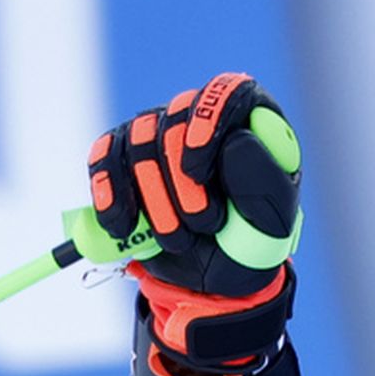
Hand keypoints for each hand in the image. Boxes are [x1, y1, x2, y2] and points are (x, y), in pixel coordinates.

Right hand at [87, 74, 302, 375]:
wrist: (212, 283)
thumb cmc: (250, 247)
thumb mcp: (271, 226)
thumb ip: (262, 181)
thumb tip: (237, 139)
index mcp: (248, 126)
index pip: (227, 92)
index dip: (207, 121)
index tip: (197, 168)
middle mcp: (200, 121)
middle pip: (175, 119)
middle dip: (181, 183)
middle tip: (202, 225)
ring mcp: (159, 134)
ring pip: (138, 142)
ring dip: (153, 200)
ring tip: (175, 240)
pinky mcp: (124, 158)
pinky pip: (103, 157)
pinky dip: (109, 194)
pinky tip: (122, 226)